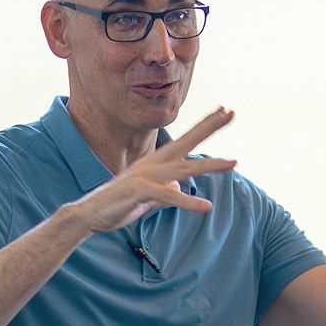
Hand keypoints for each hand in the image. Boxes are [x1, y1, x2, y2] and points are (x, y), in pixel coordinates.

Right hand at [68, 107, 237, 233]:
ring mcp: (148, 176)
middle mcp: (155, 164)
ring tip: (234, 164)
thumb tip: (179, 185)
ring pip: (185, 168)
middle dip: (210, 127)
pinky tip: (206, 206)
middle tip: (231, 113)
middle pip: (188, 142)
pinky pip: (169, 197)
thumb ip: (166, 190)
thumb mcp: (149, 196)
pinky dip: (188, 201)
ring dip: (210, 166)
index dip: (205, 125)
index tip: (224, 112)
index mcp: (158, 162)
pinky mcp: (141, 192)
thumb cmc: (120, 203)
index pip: (186, 139)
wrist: (91, 213)